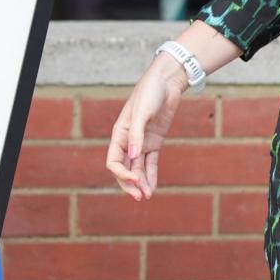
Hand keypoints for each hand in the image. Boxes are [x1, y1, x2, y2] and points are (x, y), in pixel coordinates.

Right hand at [104, 53, 189, 199]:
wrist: (166, 83)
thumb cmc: (150, 93)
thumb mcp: (142, 112)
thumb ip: (136, 135)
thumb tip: (132, 157)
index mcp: (119, 134)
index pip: (113, 160)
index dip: (121, 173)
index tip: (135, 180)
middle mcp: (128, 140)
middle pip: (124, 168)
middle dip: (130, 183)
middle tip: (140, 197)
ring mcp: (142, 142)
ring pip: (138, 168)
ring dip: (141, 182)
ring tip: (147, 196)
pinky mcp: (155, 141)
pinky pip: (151, 162)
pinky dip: (151, 175)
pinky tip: (152, 187)